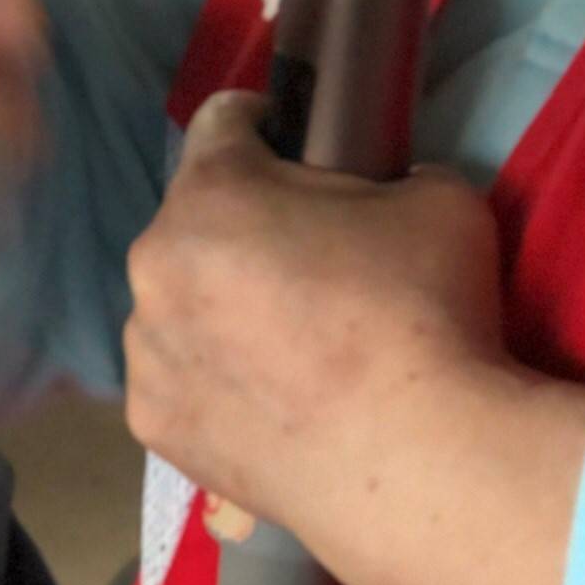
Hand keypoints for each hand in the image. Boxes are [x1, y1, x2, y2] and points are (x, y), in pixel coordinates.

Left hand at [123, 91, 508, 545]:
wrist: (420, 462)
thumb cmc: (424, 313)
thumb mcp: (438, 198)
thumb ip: (392, 177)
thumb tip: (384, 197)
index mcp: (213, 192)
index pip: (222, 121)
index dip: (265, 124)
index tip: (294, 143)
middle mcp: (156, 264)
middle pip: (195, 223)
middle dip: (243, 228)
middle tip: (312, 265)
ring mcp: (147, 351)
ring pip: (180, 305)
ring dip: (221, 309)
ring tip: (293, 350)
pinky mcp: (155, 425)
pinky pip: (181, 380)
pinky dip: (216, 383)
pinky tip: (275, 405)